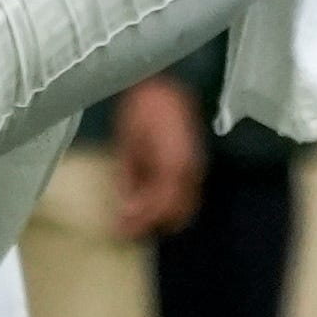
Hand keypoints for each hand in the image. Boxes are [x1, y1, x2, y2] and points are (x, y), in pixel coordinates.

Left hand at [105, 72, 209, 238]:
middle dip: (152, 223)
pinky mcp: (197, 164)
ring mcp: (197, 168)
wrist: (165, 85)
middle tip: (126, 227)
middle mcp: (191, 171)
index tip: (119, 231)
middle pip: (177, 213)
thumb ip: (130, 180)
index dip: (139, 223)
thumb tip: (126, 211)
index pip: (159, 207)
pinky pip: (188, 194)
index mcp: (173, 166)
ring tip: (136, 217)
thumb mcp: (128, 146)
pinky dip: (170, 204)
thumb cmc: (141, 110)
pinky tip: (149, 200)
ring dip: (163, 216)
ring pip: (186, 207)